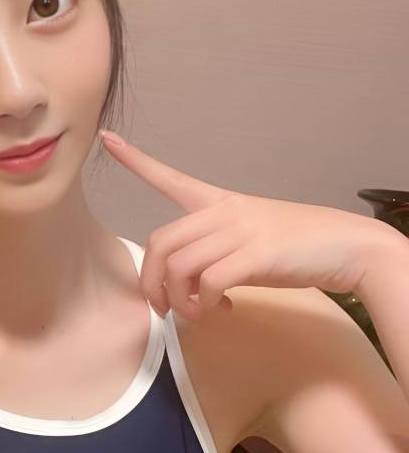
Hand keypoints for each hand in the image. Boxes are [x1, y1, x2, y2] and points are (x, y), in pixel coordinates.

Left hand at [99, 130, 399, 320]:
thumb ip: (212, 251)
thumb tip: (187, 287)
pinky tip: (221, 310)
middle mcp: (222, 212)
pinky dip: (206, 305)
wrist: (346, 245)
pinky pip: (209, 283)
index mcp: (217, 202)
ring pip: (180, 265)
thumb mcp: (247, 237)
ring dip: (179, 300)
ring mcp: (238, 232)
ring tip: (196, 313)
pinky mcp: (254, 256)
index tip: (106, 139)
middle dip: (151, 281)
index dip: (136, 161)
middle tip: (162, 307)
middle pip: (160, 242)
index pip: (169, 177)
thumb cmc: (293, 244)